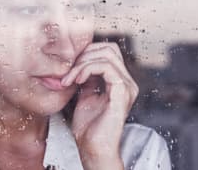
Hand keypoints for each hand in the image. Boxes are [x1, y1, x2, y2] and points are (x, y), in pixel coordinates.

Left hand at [61, 42, 138, 169]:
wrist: (91, 148)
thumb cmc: (88, 126)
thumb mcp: (86, 93)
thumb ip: (88, 76)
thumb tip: (81, 60)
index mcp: (121, 81)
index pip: (108, 50)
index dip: (87, 52)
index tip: (70, 66)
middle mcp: (128, 82)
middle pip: (109, 48)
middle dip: (84, 54)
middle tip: (69, 70)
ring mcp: (127, 87)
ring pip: (106, 55)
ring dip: (82, 63)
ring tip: (70, 78)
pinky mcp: (122, 93)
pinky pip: (106, 68)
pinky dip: (87, 69)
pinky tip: (76, 80)